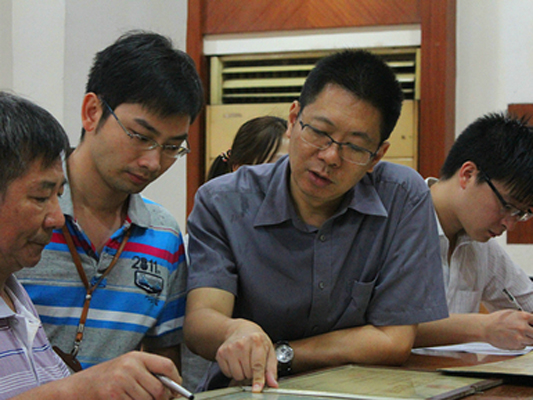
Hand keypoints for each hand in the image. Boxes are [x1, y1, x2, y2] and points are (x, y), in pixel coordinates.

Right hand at [65, 351, 180, 398]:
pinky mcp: (113, 395)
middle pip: (160, 389)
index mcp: (136, 357)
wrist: (78, 388)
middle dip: (162, 399)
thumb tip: (173, 388)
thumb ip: (148, 373)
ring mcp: (120, 381)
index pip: (166, 366)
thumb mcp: (128, 368)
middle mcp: (129, 366)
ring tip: (136, 398)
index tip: (177, 389)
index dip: (175, 380)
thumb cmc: (106, 379)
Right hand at [216, 319, 277, 392]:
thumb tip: (273, 383)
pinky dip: (233, 371)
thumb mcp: (269, 351)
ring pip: (237, 375)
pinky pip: (228, 373)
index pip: (257, 365)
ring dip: (242, 373)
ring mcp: (229, 348)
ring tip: (244, 362)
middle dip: (251, 373)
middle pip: (247, 373)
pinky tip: (236, 361)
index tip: (257, 389)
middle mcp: (241, 343)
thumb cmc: (257, 341)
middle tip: (252, 363)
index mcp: (256, 341)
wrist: (241, 330)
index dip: (258, 379)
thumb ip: (271, 369)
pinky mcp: (220, 353)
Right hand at [483, 310, 532, 349]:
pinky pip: (524, 346)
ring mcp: (520, 337)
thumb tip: (532, 322)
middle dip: (531, 334)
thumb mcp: (511, 313)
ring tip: (517, 335)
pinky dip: (520, 344)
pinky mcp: (516, 345)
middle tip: (526, 333)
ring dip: (527, 339)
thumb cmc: (497, 320)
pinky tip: (512, 339)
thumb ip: (523, 317)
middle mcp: (523, 327)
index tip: (531, 327)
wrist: (485, 328)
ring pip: (532, 341)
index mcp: (523, 316)